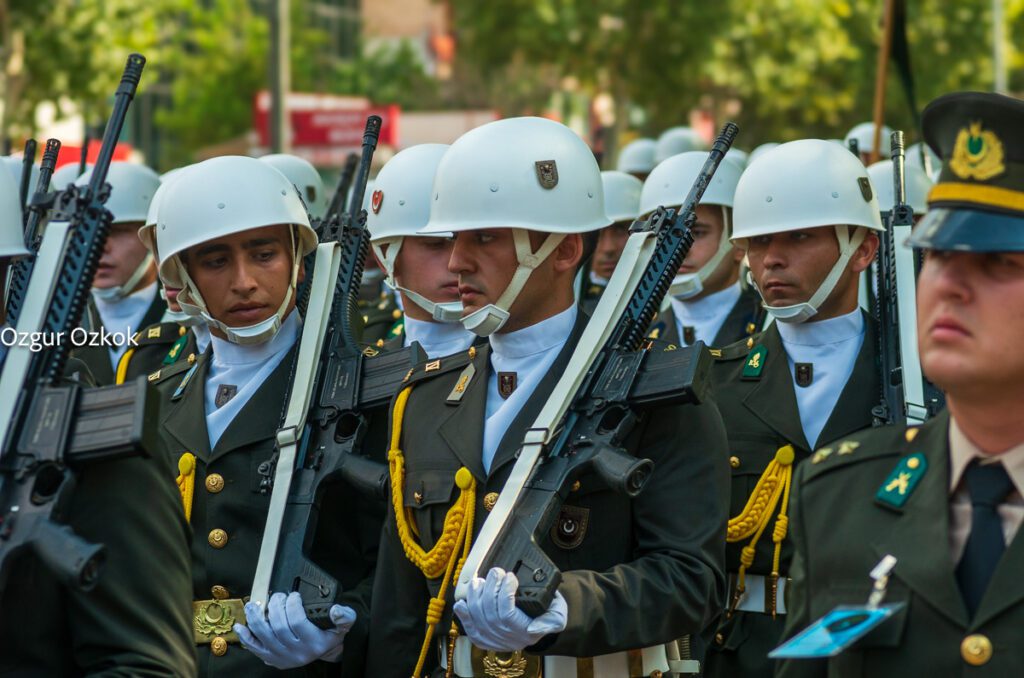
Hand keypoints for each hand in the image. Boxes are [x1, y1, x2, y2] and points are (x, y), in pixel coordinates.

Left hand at [235, 592, 355, 668]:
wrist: (323, 653)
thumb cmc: (330, 635)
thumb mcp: (344, 626)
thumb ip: (344, 616)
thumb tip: (336, 609)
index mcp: (314, 643)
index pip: (297, 622)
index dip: (292, 605)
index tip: (294, 595)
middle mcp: (297, 652)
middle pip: (278, 627)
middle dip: (274, 607)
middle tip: (277, 596)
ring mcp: (282, 657)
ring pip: (264, 636)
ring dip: (255, 619)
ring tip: (253, 605)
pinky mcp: (271, 659)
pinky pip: (255, 648)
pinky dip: (245, 637)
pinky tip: (241, 626)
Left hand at [453, 567, 567, 651]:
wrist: (540, 622)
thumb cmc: (548, 614)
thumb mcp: (558, 616)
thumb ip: (552, 621)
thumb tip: (533, 628)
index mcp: (525, 633)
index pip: (507, 614)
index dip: (504, 593)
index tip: (510, 576)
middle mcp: (508, 639)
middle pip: (489, 613)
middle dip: (490, 588)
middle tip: (496, 572)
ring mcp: (494, 640)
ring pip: (477, 617)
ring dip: (476, 595)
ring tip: (481, 581)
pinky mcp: (483, 638)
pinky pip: (469, 628)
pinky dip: (463, 614)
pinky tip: (462, 602)